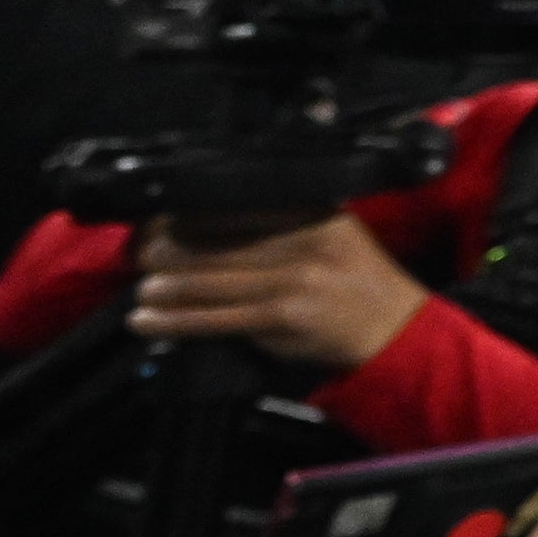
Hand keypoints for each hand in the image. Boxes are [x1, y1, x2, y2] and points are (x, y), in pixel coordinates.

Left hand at [133, 215, 429, 373]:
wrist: (397, 328)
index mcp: (311, 214)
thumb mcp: (332, 234)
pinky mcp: (283, 318)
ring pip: (206, 281)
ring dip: (162, 288)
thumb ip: (282, 224)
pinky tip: (148, 320)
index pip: (230, 207)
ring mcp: (294, 280)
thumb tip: (205, 223)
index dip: (184, 216)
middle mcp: (302, 241)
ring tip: (142, 291)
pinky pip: (213, 318)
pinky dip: (172, 320)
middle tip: (140, 257)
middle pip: (212, 242)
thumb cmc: (357, 281)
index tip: (157, 224)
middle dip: (165, 252)